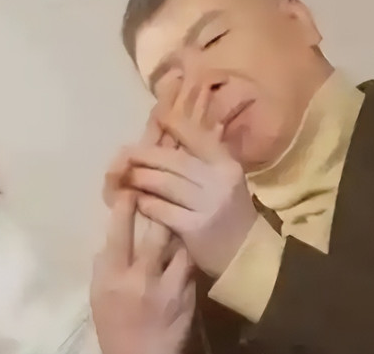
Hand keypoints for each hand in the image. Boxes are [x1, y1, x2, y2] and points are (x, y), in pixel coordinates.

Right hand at [91, 192, 194, 353]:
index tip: (130, 190)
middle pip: (157, 232)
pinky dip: (186, 257)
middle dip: (160, 212)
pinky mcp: (189, 297)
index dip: (125, 206)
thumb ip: (106, 262)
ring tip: (178, 221)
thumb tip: (115, 233)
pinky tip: (184, 253)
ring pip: (179, 246)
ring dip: (178, 232)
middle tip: (162, 197)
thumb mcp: (98, 292)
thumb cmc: (113, 323)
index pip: (119, 232)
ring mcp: (168, 287)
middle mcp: (141, 278)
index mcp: (113, 275)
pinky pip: (190, 267)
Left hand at [120, 77, 256, 276]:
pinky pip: (161, 209)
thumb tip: (174, 129)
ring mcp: (208, 205)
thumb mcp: (224, 180)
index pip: (198, 137)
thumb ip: (202, 158)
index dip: (176, 125)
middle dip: (145, 156)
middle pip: (173, 160)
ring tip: (126, 176)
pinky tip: (138, 201)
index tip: (158, 116)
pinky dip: (145, 203)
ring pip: (163, 183)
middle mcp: (219, 181)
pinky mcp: (195, 228)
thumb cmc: (229, 213)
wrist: (247, 256)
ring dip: (140, 178)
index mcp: (227, 165)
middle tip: (126, 154)